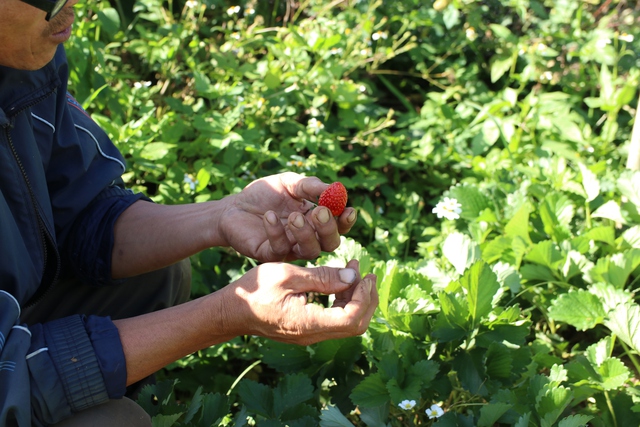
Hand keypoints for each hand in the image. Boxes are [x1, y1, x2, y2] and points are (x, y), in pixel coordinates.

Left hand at [217, 172, 356, 261]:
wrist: (233, 206)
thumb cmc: (265, 195)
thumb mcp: (289, 183)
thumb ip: (310, 186)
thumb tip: (335, 189)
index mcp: (316, 222)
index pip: (338, 226)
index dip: (345, 220)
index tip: (348, 210)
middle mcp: (307, 239)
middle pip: (329, 243)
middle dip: (328, 228)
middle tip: (319, 211)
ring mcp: (289, 249)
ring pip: (309, 251)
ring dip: (305, 233)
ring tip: (293, 215)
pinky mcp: (269, 255)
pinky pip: (279, 249)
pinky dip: (276, 232)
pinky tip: (269, 216)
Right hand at [217, 259, 377, 344]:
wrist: (232, 311)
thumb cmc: (256, 290)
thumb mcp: (288, 275)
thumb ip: (322, 276)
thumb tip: (352, 276)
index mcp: (309, 322)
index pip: (351, 318)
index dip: (364, 296)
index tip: (364, 274)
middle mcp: (313, 334)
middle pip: (356, 325)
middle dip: (366, 299)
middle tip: (367, 273)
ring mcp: (310, 335)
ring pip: (347, 324)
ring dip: (356, 299)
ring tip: (354, 272)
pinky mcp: (307, 330)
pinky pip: (334, 320)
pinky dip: (343, 302)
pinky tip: (340, 282)